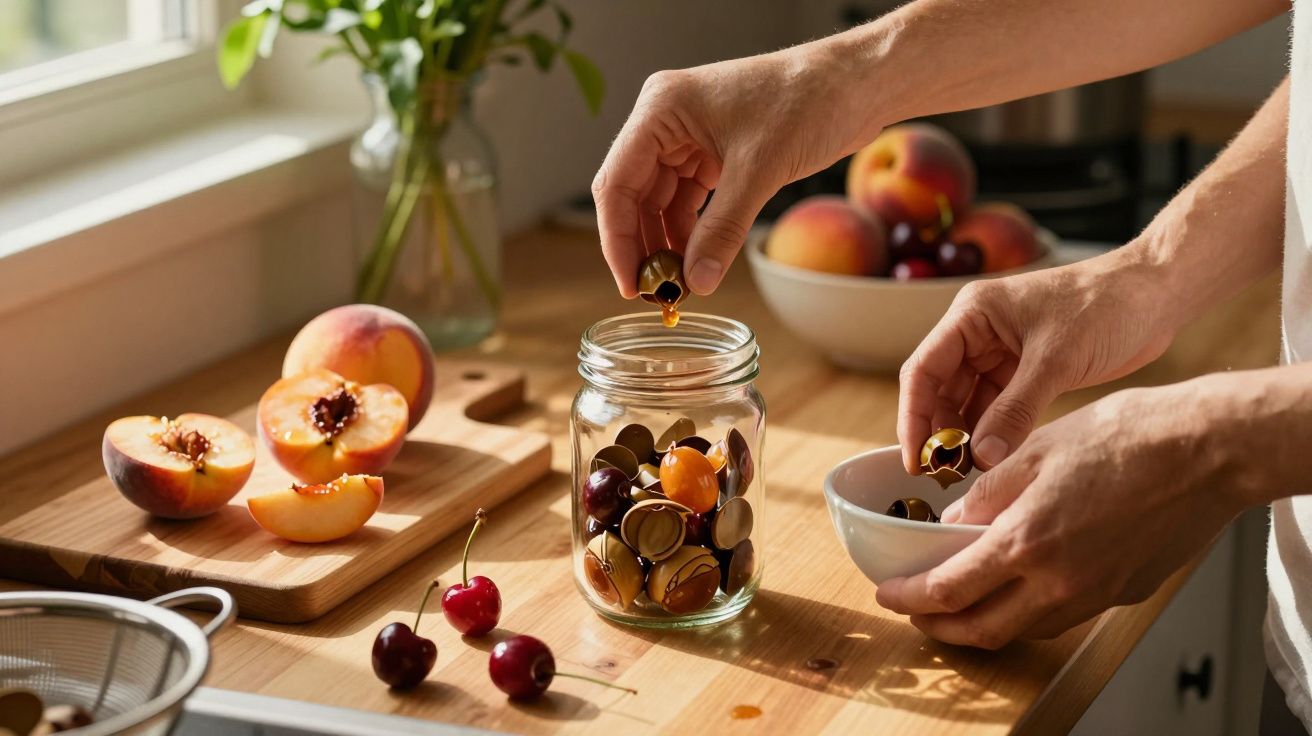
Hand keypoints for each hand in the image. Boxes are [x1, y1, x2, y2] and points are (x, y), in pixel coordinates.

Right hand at [592, 45, 882, 296]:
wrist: (856, 84)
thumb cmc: (808, 101)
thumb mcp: (759, 170)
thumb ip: (722, 229)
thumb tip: (697, 282)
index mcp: (661, 108)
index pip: (617, 182)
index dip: (618, 239)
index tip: (631, 285)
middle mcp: (665, 119)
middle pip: (633, 195)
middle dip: (642, 245)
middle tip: (656, 293)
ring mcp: (688, 136)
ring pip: (658, 202)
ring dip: (667, 243)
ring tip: (679, 284)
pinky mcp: (712, 151)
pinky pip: (687, 200)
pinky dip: (690, 232)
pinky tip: (698, 262)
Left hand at [877, 383, 1243, 646]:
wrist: (1209, 450)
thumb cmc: (1127, 436)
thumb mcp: (1036, 450)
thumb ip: (987, 494)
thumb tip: (953, 522)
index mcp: (1027, 542)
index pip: (949, 590)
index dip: (910, 598)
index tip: (889, 594)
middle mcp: (1060, 581)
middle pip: (983, 629)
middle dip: (941, 627)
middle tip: (918, 613)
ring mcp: (1096, 594)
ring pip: (1025, 628)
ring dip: (986, 622)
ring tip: (963, 600)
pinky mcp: (1125, 593)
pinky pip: (1064, 613)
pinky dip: (1030, 608)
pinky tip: (1023, 583)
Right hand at [897, 251, 1176, 474]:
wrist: (1157, 294)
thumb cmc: (1106, 305)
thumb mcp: (1056, 360)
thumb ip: (1015, 411)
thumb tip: (982, 458)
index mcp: (972, 315)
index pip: (924, 370)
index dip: (914, 417)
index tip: (916, 460)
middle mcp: (977, 332)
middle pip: (940, 390)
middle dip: (940, 433)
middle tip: (944, 477)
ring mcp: (1000, 352)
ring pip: (966, 403)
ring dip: (966, 437)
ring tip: (970, 474)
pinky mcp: (1024, 370)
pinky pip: (996, 407)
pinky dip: (993, 433)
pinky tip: (995, 460)